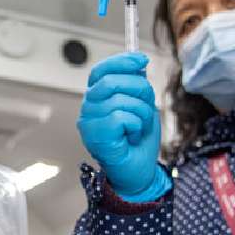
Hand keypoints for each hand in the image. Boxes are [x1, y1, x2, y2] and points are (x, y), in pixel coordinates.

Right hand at [77, 53, 170, 201]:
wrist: (139, 173)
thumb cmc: (138, 141)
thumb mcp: (141, 105)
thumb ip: (136, 85)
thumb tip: (138, 62)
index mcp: (97, 98)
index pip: (101, 70)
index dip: (121, 61)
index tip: (142, 61)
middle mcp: (88, 108)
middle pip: (112, 81)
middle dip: (139, 91)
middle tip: (146, 109)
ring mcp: (89, 122)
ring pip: (120, 100)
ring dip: (141, 114)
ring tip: (138, 128)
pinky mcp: (95, 136)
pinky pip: (121, 117)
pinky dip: (135, 126)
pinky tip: (132, 137)